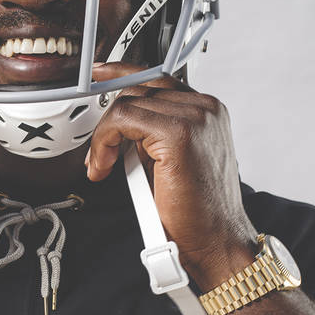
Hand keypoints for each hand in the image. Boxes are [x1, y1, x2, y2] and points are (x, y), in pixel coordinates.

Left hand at [87, 62, 257, 286]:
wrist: (216, 240)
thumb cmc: (197, 210)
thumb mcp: (172, 158)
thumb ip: (153, 133)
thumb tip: (120, 123)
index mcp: (207, 110)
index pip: (158, 78)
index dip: (124, 74)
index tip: (100, 75)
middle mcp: (205, 107)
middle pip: (139, 88)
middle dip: (109, 120)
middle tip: (98, 153)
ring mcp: (195, 116)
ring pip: (127, 104)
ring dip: (104, 137)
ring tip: (101, 166)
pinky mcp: (178, 132)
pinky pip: (123, 120)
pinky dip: (104, 142)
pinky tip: (104, 166)